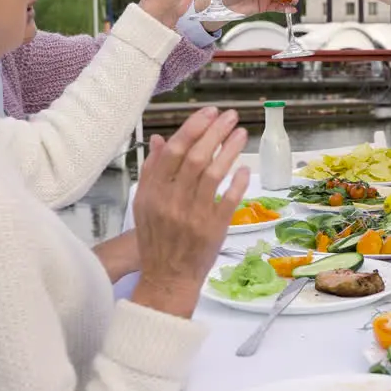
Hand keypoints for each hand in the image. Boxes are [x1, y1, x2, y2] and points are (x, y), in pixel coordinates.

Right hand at [130, 107, 249, 317]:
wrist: (167, 277)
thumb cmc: (157, 237)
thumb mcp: (145, 204)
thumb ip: (153, 171)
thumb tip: (161, 139)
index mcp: (152, 192)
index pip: (172, 152)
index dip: (192, 129)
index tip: (209, 113)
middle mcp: (171, 201)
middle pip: (195, 158)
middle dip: (215, 132)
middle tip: (230, 116)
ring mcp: (193, 215)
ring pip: (213, 174)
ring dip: (229, 150)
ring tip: (241, 133)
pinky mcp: (213, 228)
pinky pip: (229, 199)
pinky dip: (238, 181)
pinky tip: (245, 167)